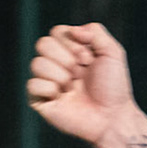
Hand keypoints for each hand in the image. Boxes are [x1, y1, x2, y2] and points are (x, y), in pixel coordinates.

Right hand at [27, 23, 136, 146]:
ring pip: (36, 64)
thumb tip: (72, 31)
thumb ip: (95, 31)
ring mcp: (46, 81)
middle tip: (81, 74)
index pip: (56, 32)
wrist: (112, 116)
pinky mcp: (39, 100)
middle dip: (67, 59)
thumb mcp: (112, 52)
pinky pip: (32, 85)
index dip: (74, 44)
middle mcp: (55, 63)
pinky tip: (63, 98)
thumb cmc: (113, 87)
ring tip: (73, 88)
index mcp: (69, 50)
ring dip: (61, 76)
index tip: (89, 60)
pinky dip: (50, 90)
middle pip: (43, 44)